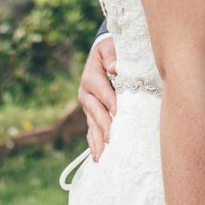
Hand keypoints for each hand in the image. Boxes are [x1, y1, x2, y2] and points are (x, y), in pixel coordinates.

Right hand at [77, 35, 117, 160]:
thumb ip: (113, 57)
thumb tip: (114, 68)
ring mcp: (87, 105)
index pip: (102, 92)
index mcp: (91, 77)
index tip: (118, 113)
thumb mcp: (111, 48)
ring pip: (92, 124)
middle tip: (111, 139)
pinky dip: (94, 142)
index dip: (110, 102)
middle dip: (103, 125)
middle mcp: (86, 93)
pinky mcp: (91, 113)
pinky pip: (91, 129)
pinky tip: (97, 156)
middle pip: (96, 111)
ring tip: (101, 156)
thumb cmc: (111, 49)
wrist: (104, 52)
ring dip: (97, 140)